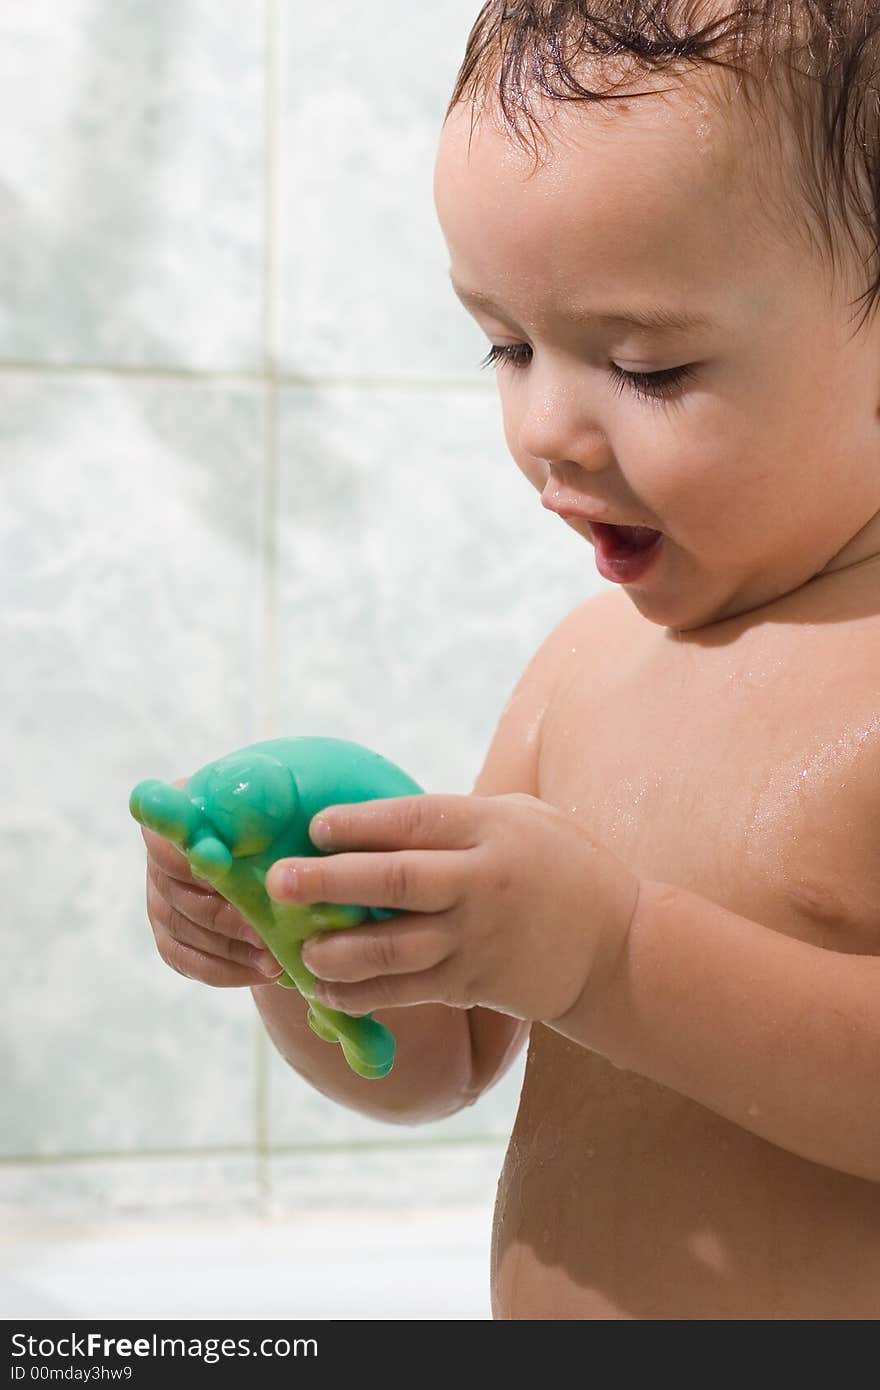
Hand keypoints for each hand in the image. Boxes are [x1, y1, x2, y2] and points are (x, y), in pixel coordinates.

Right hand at [142, 778, 282, 987]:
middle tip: (266, 934)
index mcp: (174, 817)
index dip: (199, 865)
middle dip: (225, 919)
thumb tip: (257, 816)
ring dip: (231, 950)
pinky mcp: (171, 938)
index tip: (234, 876)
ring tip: (273, 960)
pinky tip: (260, 972)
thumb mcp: (279, 799)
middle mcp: (158, 861)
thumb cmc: (281, 819)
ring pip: (185, 933)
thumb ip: (265, 799)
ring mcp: (161, 902)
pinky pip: (188, 962)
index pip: (168, 844)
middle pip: (178, 896)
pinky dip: (225, 971)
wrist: (284, 853)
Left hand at [264, 792, 641, 1022]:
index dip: (359, 823)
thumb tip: (377, 815)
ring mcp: (475, 938)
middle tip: (280, 882)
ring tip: (297, 948)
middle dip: (330, 882)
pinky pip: (406, 991)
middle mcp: (480, 883)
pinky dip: (361, 993)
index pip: (414, 821)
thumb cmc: (561, 866)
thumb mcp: (522, 817)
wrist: (614, 945)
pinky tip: (324, 989)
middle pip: (394, 882)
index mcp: (490, 830)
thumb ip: (457, 816)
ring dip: (338, 950)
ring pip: (394, 947)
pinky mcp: (472, 984)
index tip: (314, 827)